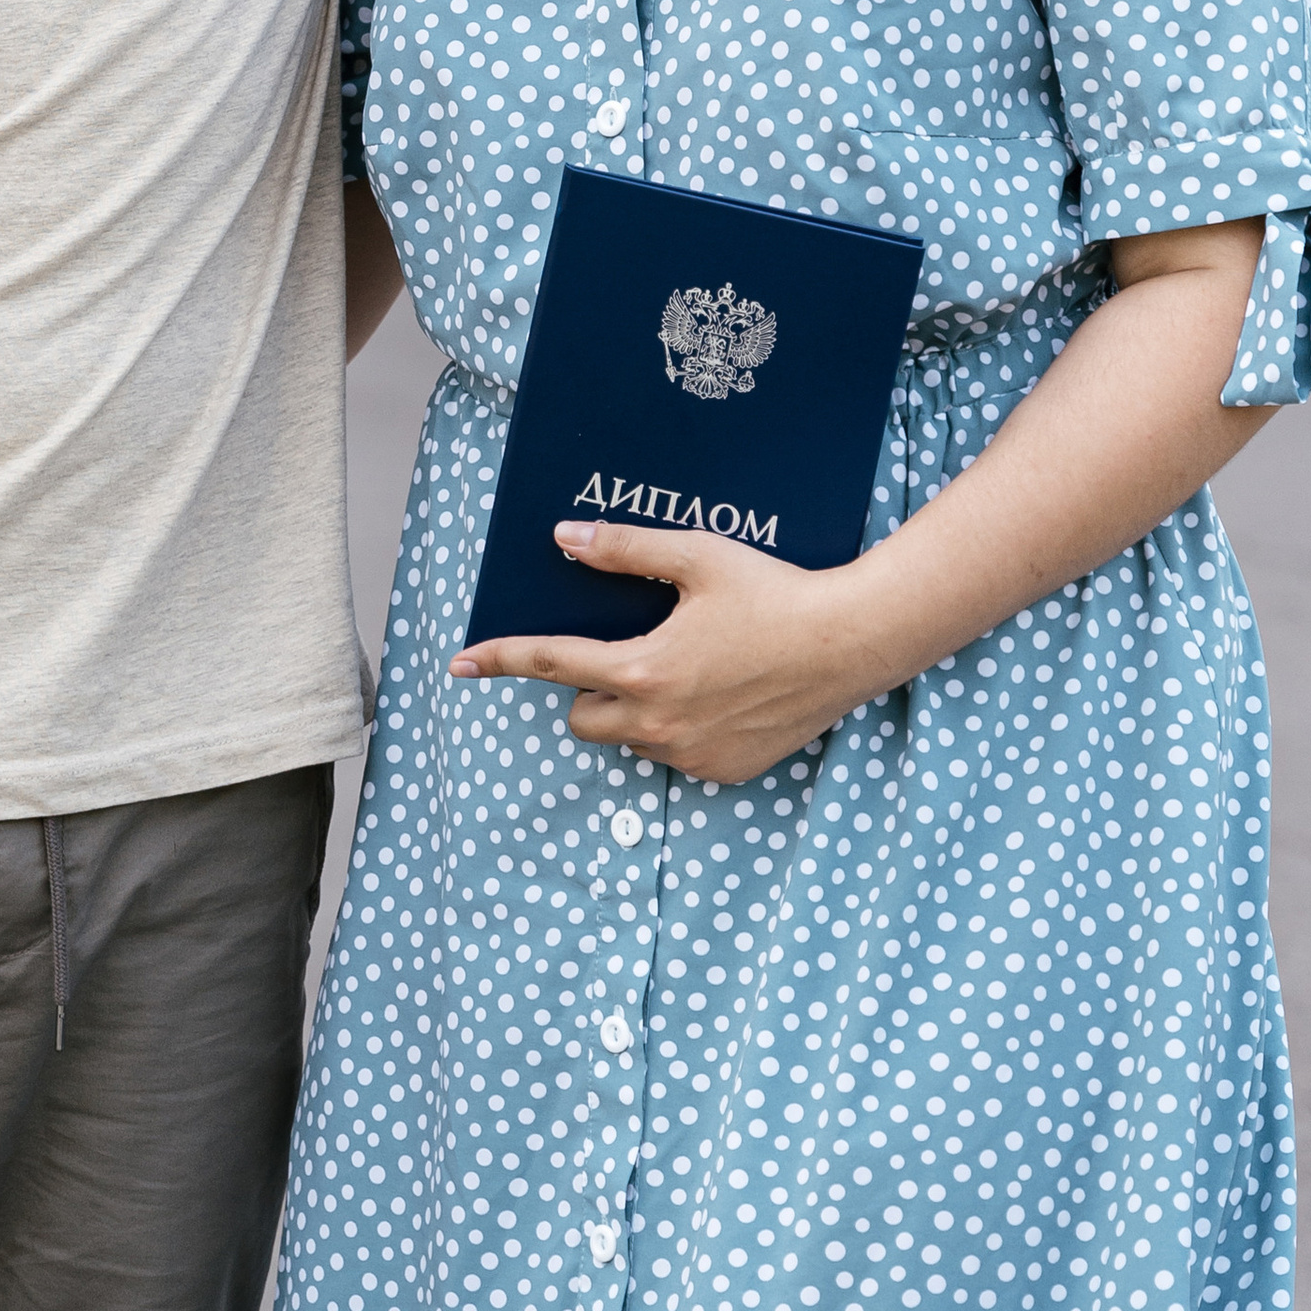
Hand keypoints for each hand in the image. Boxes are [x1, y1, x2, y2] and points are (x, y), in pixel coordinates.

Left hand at [448, 519, 884, 782]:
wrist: (850, 643)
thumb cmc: (774, 592)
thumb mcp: (697, 558)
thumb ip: (624, 550)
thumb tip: (566, 539)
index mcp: (643, 668)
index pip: (551, 663)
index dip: (500, 658)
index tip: (460, 662)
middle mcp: (659, 722)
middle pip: (582, 717)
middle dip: (589, 689)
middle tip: (629, 654)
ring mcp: (692, 755)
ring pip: (631, 738)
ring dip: (637, 710)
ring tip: (689, 669)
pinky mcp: (724, 771)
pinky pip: (677, 755)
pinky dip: (681, 730)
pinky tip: (722, 694)